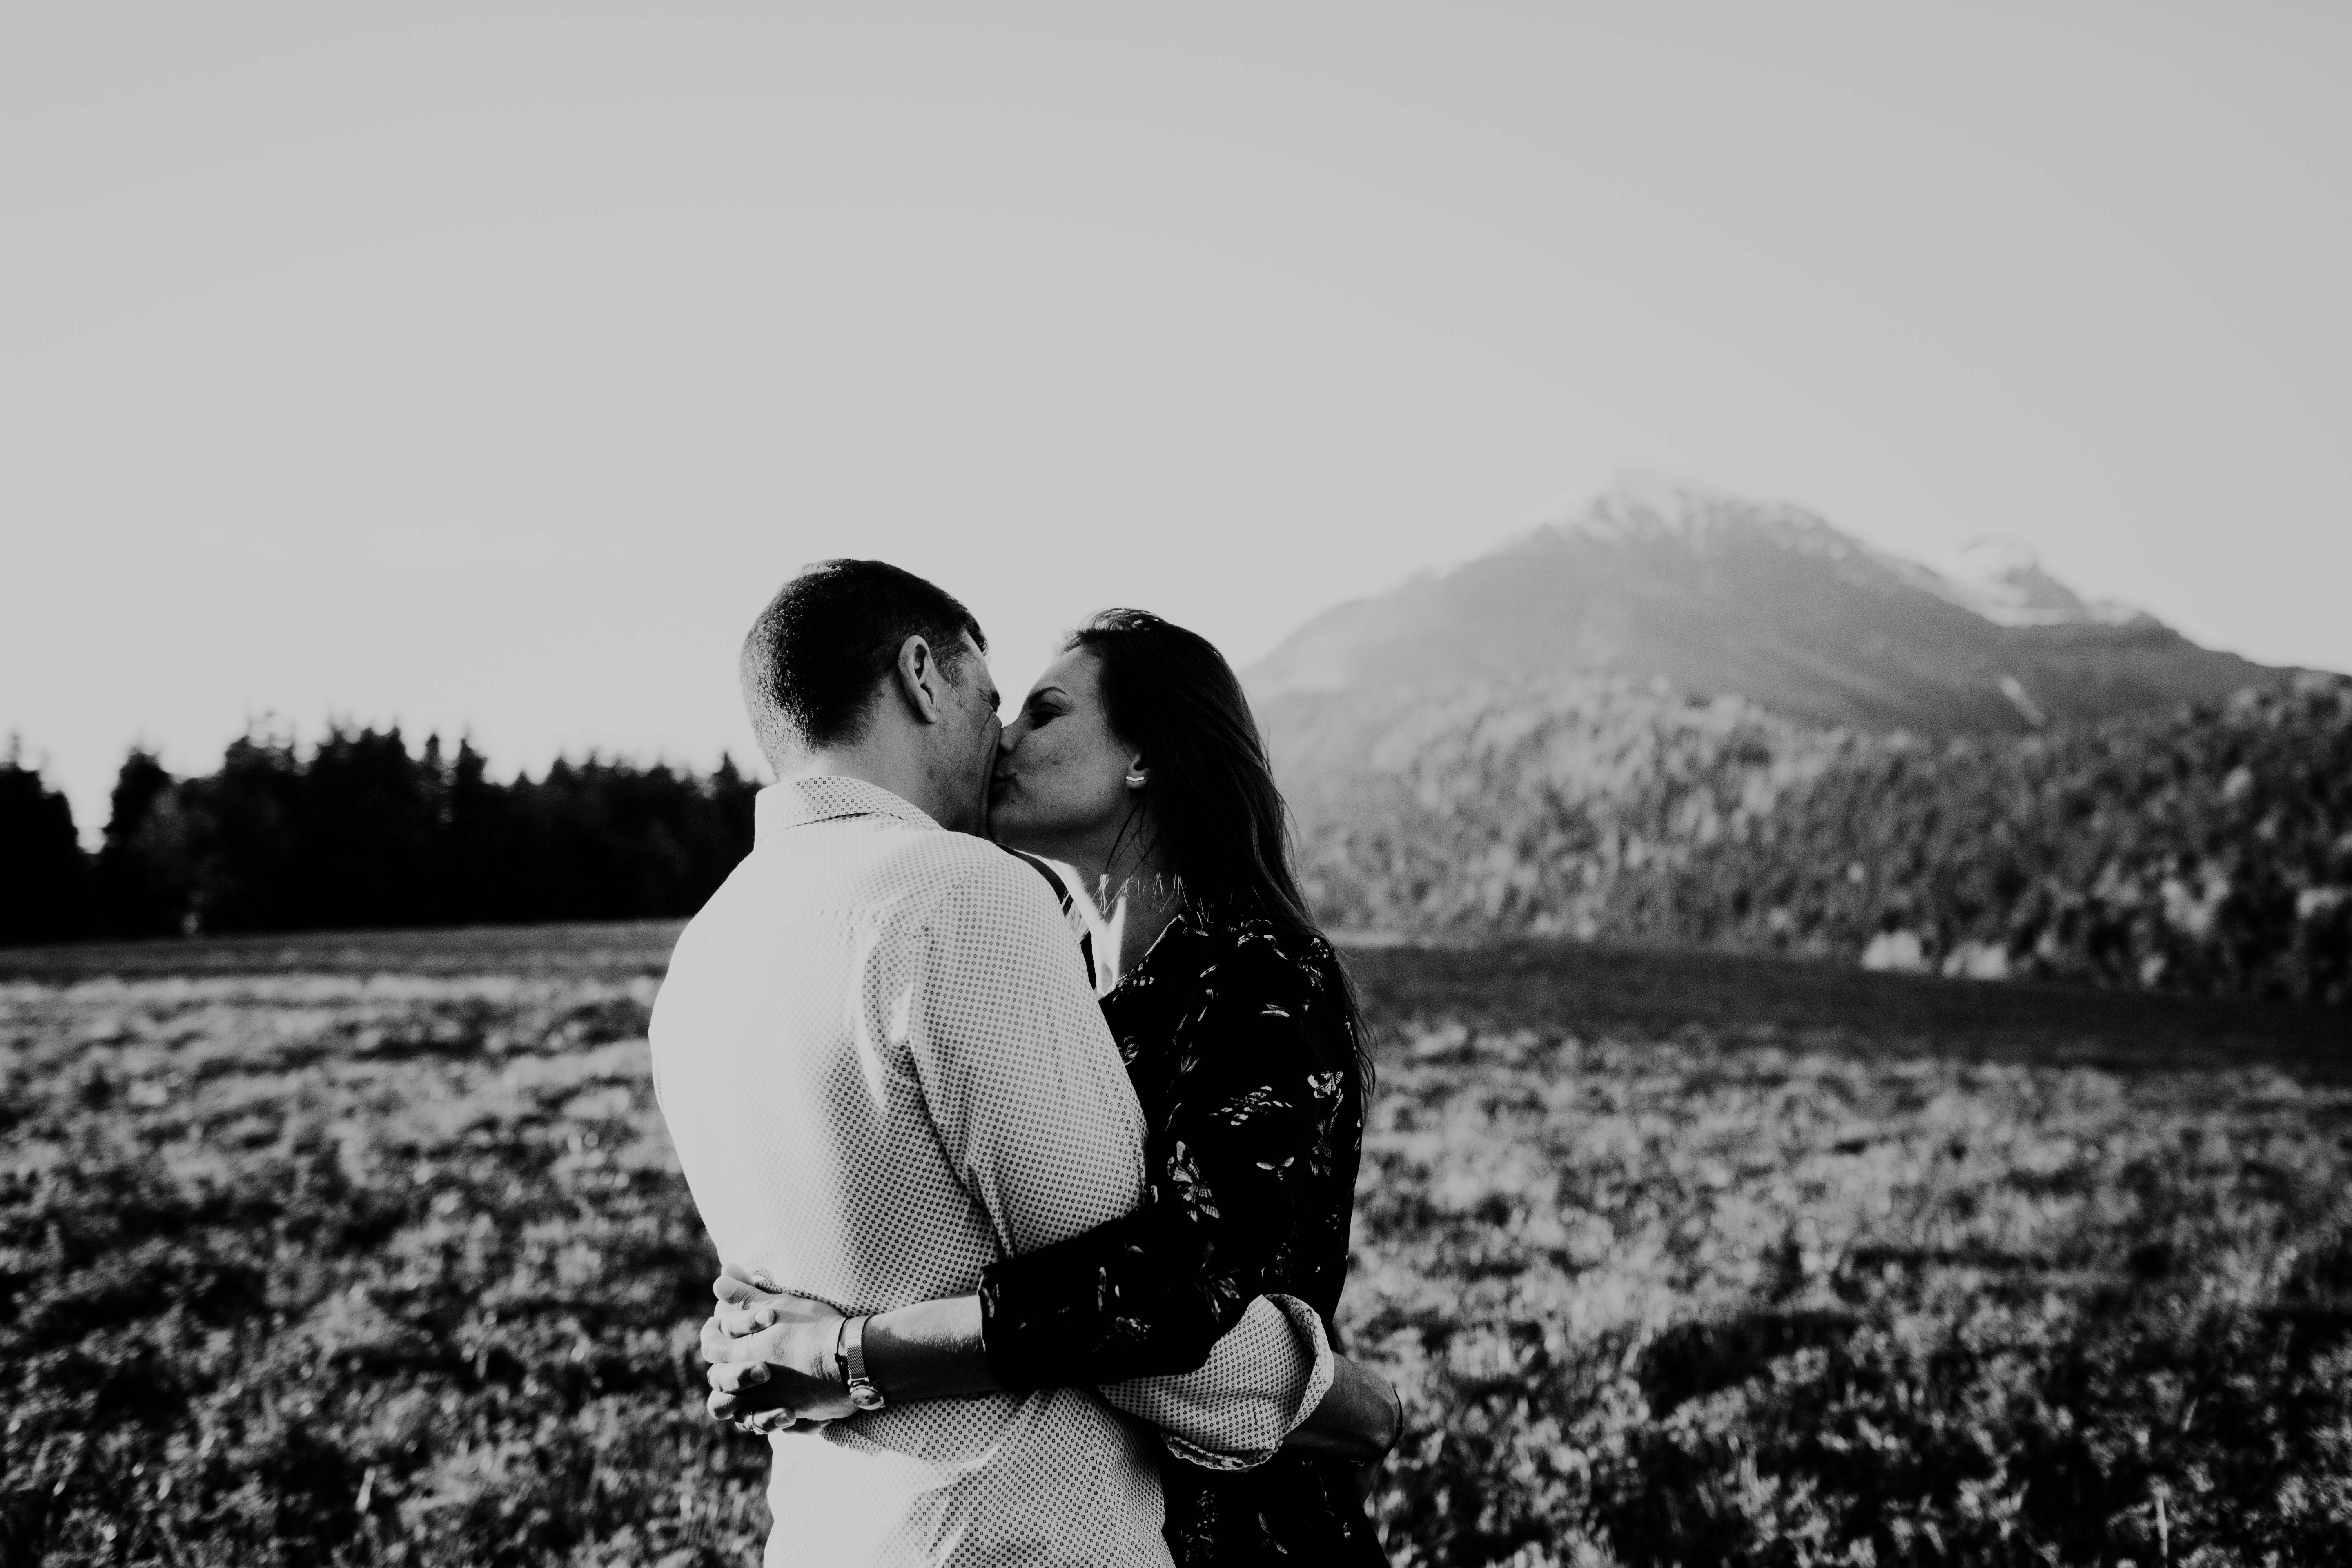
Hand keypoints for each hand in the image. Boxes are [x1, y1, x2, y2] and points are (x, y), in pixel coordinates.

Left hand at [701, 1264, 858, 1427]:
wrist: (850, 1359)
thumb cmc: (813, 1328)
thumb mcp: (778, 1305)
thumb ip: (745, 1296)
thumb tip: (719, 1281)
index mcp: (742, 1354)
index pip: (711, 1347)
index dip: (712, 1334)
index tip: (718, 1326)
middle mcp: (750, 1385)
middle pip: (717, 1385)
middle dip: (723, 1370)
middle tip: (737, 1356)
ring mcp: (770, 1403)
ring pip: (737, 1415)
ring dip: (740, 1403)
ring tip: (755, 1390)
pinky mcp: (793, 1416)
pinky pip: (770, 1426)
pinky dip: (771, 1418)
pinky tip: (781, 1406)